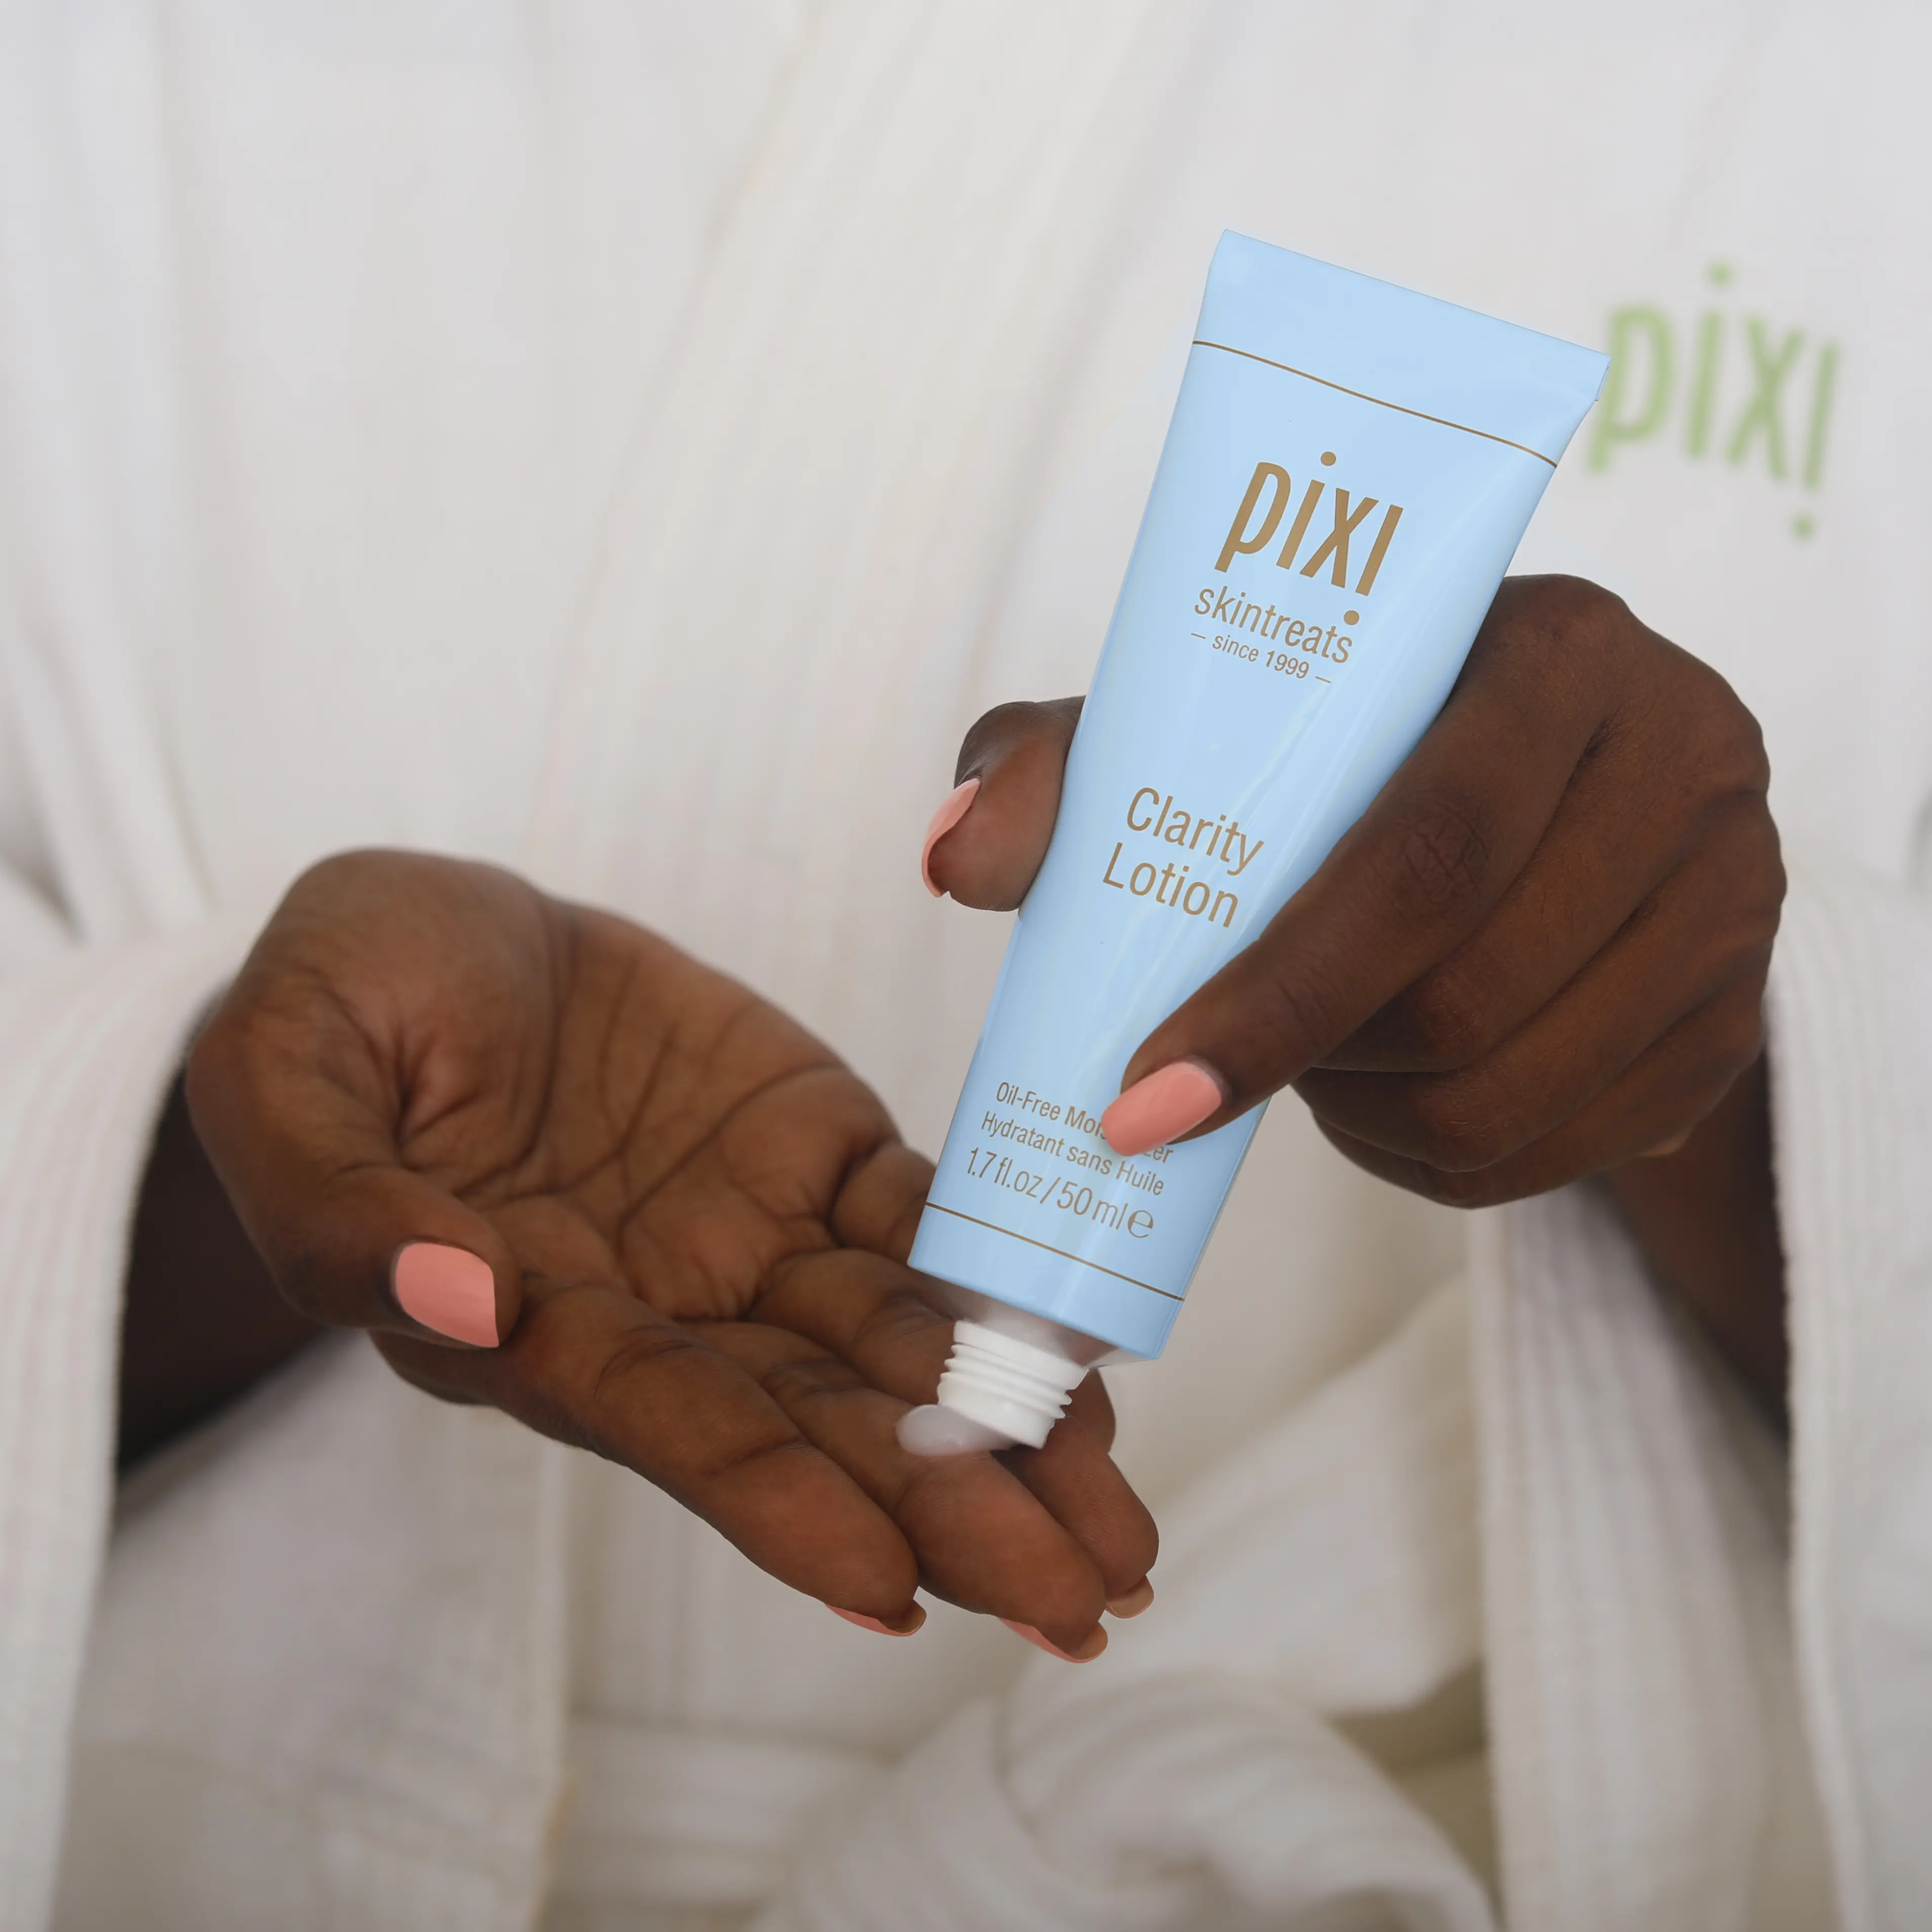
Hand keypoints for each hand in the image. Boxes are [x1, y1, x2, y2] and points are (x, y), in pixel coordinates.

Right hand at [187, 851, 1154, 1654]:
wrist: (435, 924)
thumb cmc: (338, 1001)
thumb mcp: (287, 1080)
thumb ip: (345, 1209)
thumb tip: (459, 1300)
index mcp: (534, 1323)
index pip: (671, 1423)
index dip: (778, 1500)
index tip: (893, 1584)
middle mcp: (659, 1307)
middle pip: (817, 1422)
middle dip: (949, 1512)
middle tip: (1084, 1603)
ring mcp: (745, 1230)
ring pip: (892, 1348)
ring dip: (1011, 1435)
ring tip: (1123, 1528)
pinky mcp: (811, 1146)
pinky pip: (919, 1225)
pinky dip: (999, 1288)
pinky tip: (1086, 1364)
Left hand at [925, 575, 1782, 1211]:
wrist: (1542, 806)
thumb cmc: (1341, 755)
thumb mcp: (1200, 726)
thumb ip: (1068, 767)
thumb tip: (956, 859)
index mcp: (1560, 647)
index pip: (1423, 848)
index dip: (1275, 991)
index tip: (1143, 1098)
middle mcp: (1685, 756)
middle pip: (1470, 988)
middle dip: (1311, 1065)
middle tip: (1209, 1073)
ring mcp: (1735, 898)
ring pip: (1516, 1089)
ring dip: (1369, 1121)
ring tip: (1301, 1071)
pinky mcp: (1738, 1019)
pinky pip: (1570, 1154)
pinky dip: (1445, 1165)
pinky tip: (1385, 1105)